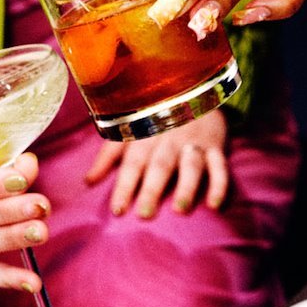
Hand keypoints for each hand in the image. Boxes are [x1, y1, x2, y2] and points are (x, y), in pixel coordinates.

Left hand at [86, 110, 229, 218]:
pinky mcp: (215, 147)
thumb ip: (108, 157)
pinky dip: (219, 184)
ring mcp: (193, 143)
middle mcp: (169, 140)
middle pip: (160, 166)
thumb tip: (87, 182)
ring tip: (180, 210)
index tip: (117, 210)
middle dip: (152, 189)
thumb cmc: (154, 120)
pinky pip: (220, 166)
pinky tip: (214, 205)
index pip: (132, 164)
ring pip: (190, 165)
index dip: (124, 186)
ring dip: (186, 187)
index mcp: (145, 138)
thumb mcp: (128, 133)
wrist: (191, 91)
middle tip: (145, 215)